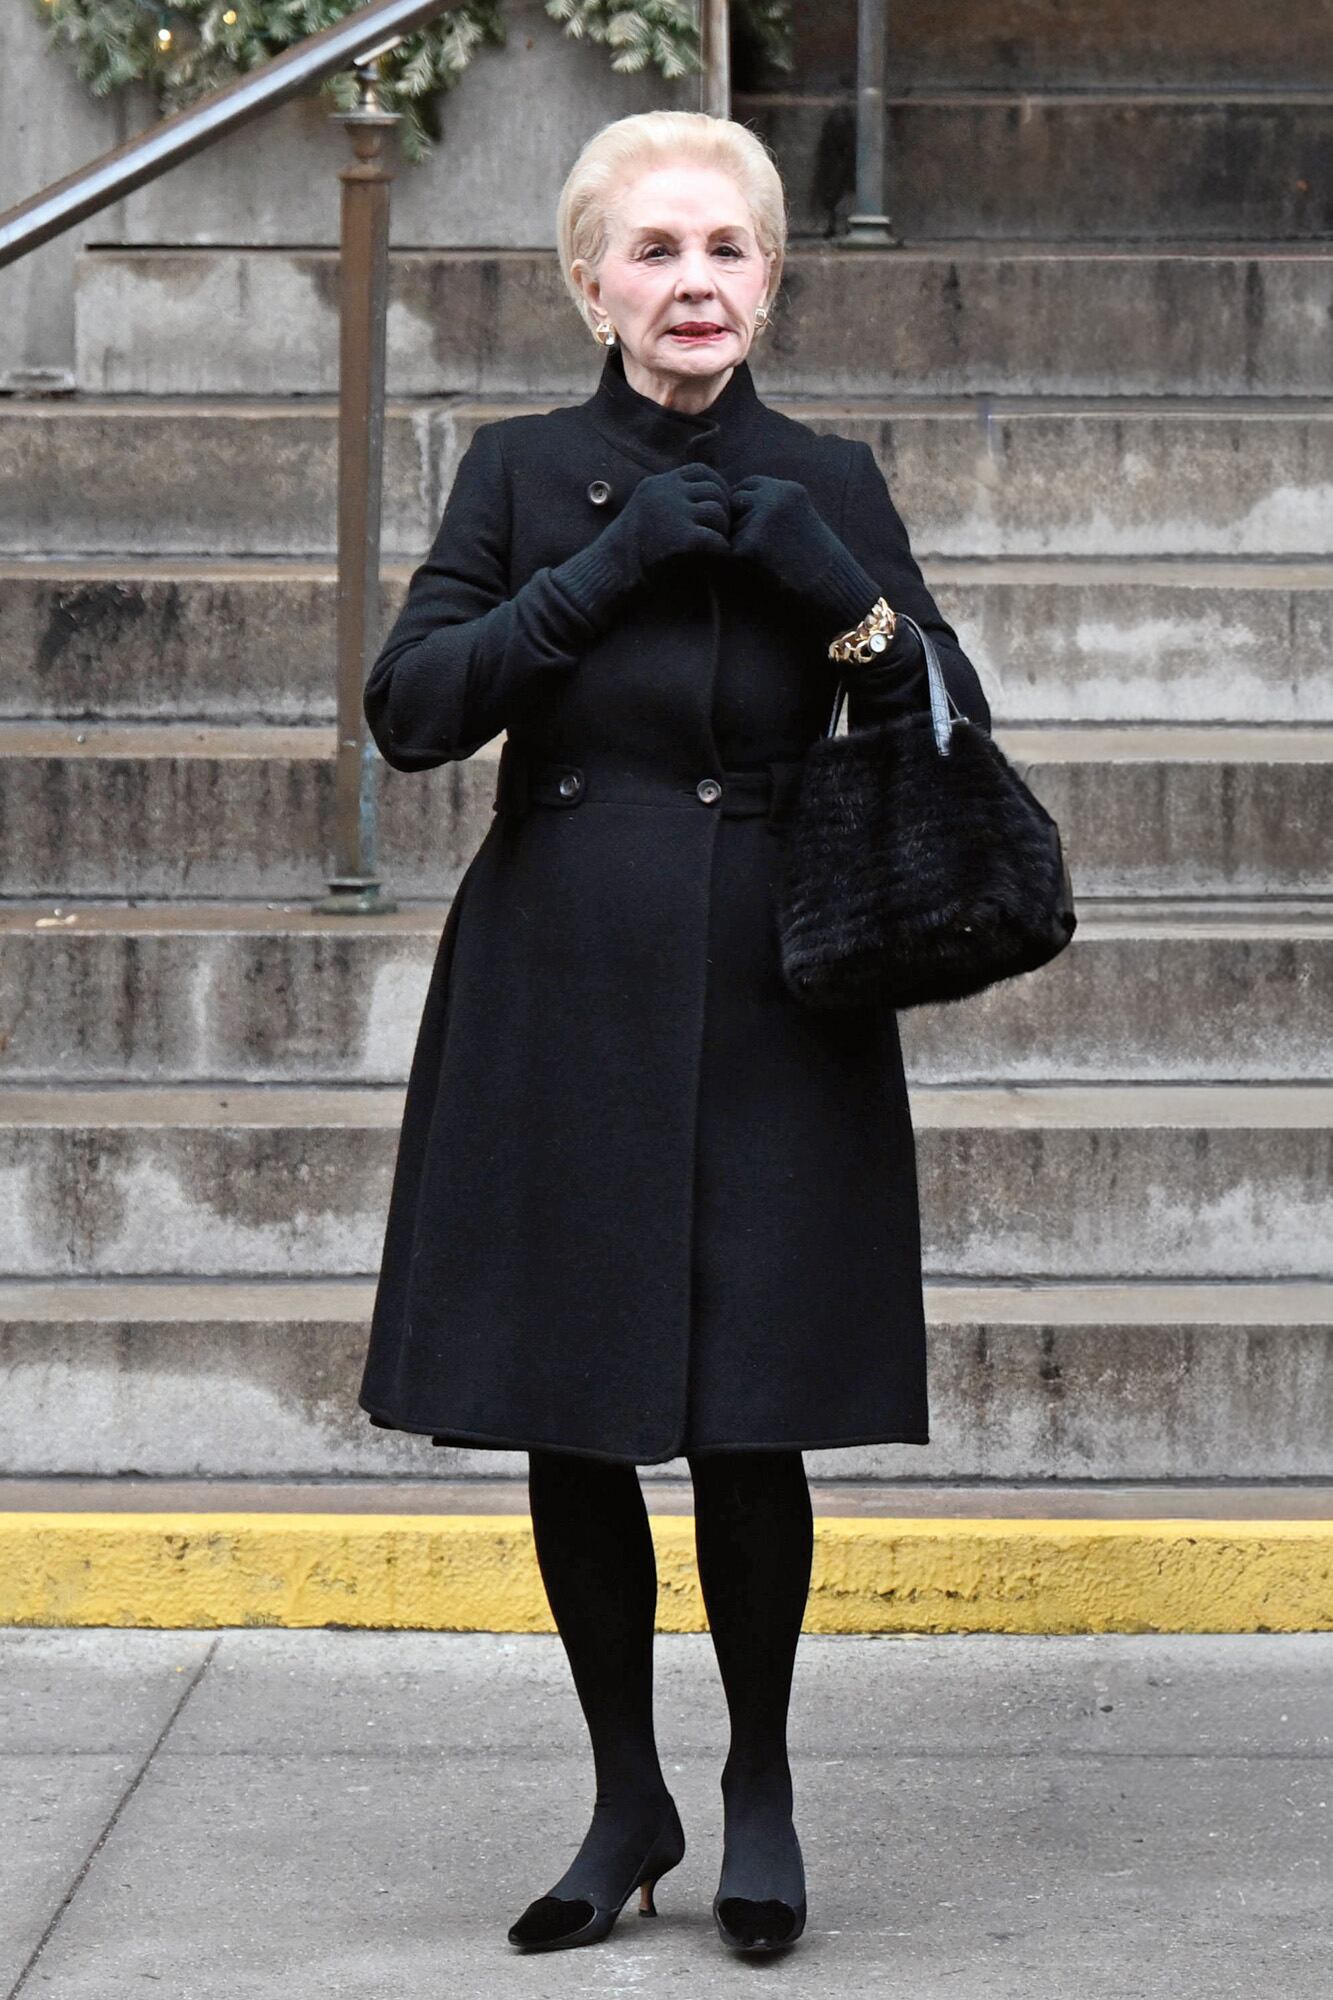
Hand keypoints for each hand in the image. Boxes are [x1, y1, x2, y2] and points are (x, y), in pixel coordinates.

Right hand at [605, 460, 731, 582]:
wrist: (608, 572)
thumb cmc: (627, 549)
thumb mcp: (646, 510)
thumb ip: (669, 500)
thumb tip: (702, 499)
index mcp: (659, 484)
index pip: (701, 471)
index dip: (717, 487)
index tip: (718, 507)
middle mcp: (666, 492)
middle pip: (714, 489)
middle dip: (724, 510)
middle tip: (721, 531)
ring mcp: (674, 513)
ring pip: (717, 511)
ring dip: (722, 530)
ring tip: (716, 545)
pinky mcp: (682, 539)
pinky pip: (716, 539)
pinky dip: (720, 549)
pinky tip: (716, 558)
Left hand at [730, 473, 921, 674]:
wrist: (833, 589)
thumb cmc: (818, 561)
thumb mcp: (800, 519)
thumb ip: (771, 507)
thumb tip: (733, 506)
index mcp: (788, 489)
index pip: (746, 485)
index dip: (744, 506)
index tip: (754, 527)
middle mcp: (773, 496)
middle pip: (733, 502)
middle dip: (736, 521)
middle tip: (758, 548)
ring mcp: (759, 519)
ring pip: (728, 528)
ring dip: (738, 542)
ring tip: (767, 560)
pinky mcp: (748, 545)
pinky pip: (727, 551)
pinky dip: (739, 563)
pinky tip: (763, 571)